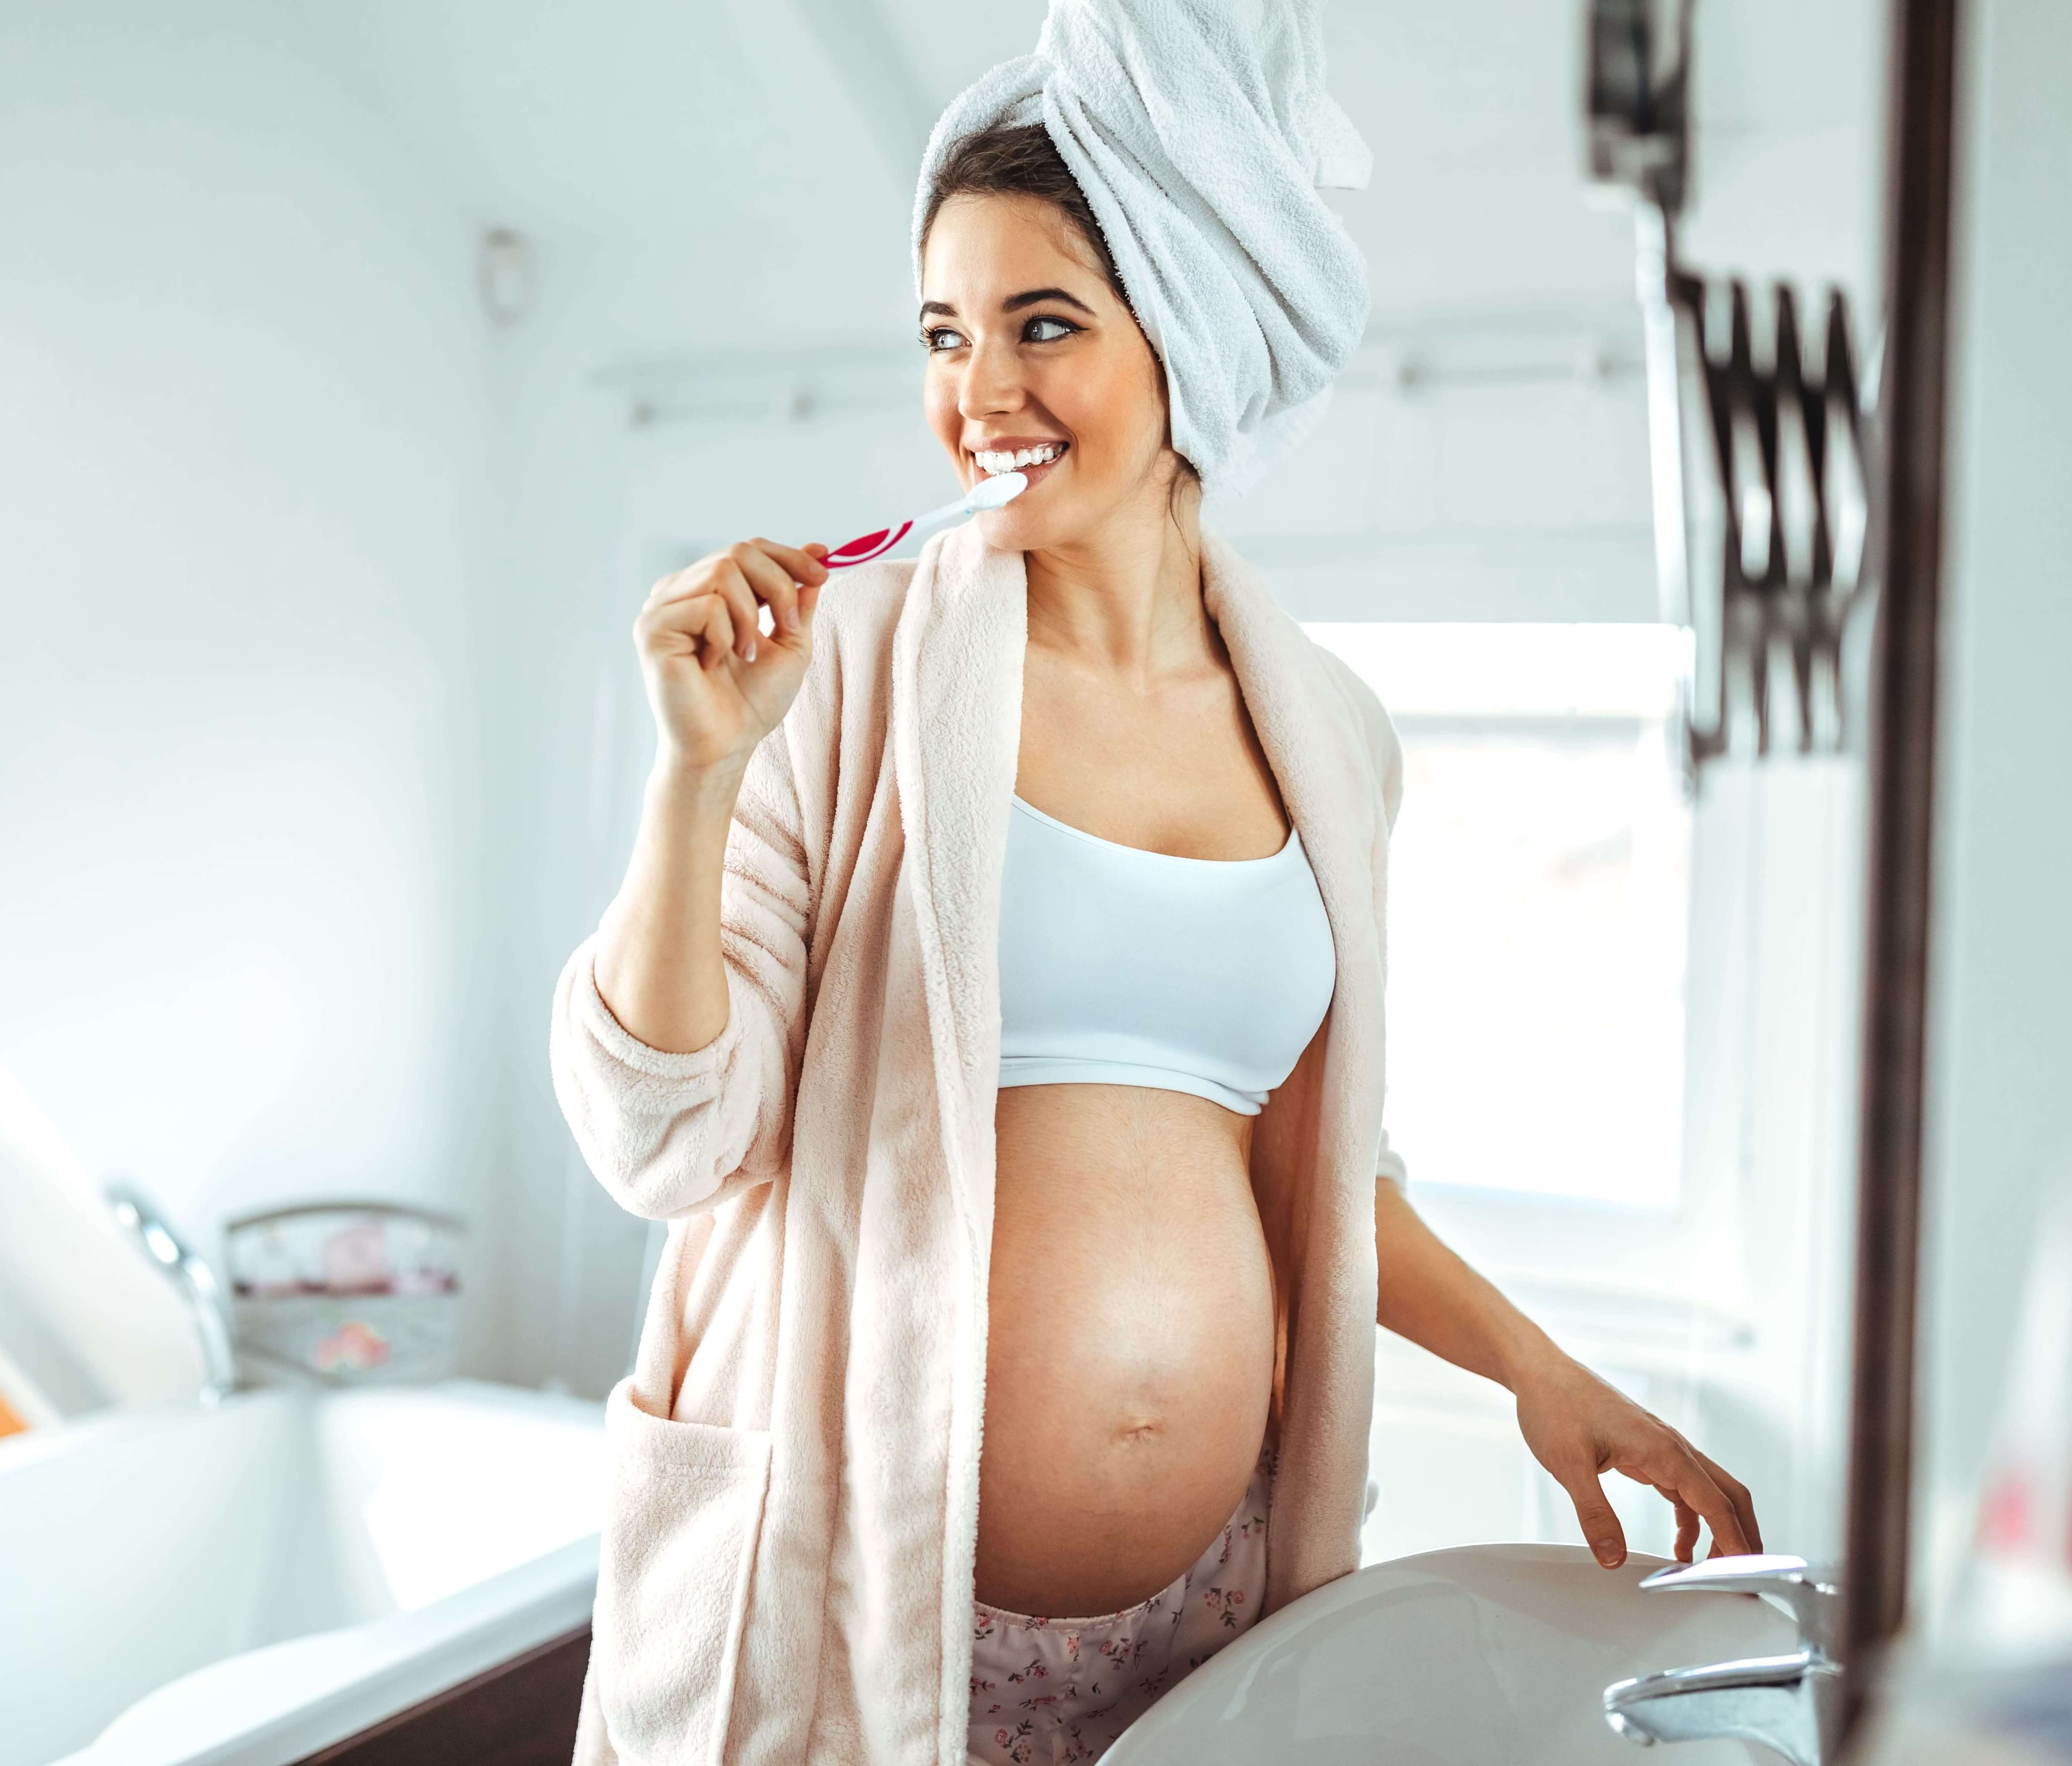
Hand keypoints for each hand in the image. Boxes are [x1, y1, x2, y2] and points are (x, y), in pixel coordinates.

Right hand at [634, 538, 829, 775]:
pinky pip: (706, 605)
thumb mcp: (789, 644)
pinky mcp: (651, 629)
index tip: (822, 574)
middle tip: (787, 629)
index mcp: (705, 592)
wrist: (726, 746)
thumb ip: (798, 600)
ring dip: (751, 617)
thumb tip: (816, 551)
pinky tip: (714, 665)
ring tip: (746, 655)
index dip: (787, 556)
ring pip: (722, 571)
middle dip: (777, 586)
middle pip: (738, 552)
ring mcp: (661, 608)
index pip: (747, 550)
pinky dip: (725, 636)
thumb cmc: (751, 703)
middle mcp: (678, 593)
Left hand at [1512, 1350, 1761, 1567]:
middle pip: (1727, 1494)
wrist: (1540, 1373)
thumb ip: (1594, 1514)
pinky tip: (1679, 1545)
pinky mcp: (1647, 1451)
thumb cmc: (1555, 1406)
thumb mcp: (1569, 1464)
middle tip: (1740, 1578)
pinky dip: (1691, 1518)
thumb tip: (1613, 1559)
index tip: (1744, 1575)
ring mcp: (1662, 1447)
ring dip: (1719, 1528)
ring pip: (1708, 1491)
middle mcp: (1671, 1446)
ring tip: (1710, 1570)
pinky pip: (1682, 1488)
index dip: (1735, 1540)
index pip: (1715, 1502)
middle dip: (1742, 1535)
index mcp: (1664, 1449)